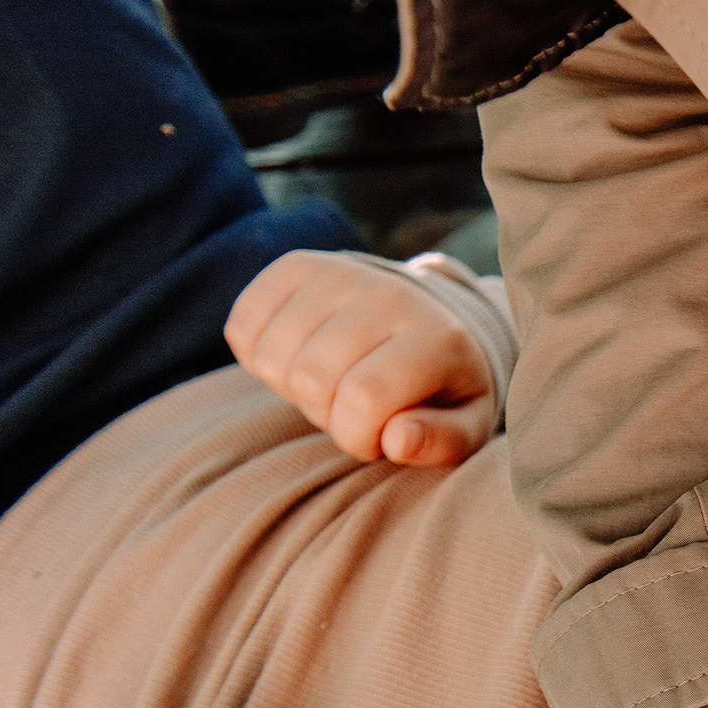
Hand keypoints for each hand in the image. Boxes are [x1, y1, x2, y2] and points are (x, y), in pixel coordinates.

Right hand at [225, 250, 496, 466]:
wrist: (430, 319)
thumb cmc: (442, 389)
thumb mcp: (465, 426)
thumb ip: (441, 442)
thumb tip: (398, 440)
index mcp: (437, 337)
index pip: (364, 399)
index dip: (358, 437)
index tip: (379, 438)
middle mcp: (387, 293)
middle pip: (312, 379)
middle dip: (326, 415)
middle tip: (354, 409)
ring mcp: (339, 272)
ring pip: (272, 358)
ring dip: (293, 389)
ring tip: (333, 383)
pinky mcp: (297, 265)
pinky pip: (242, 329)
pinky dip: (261, 360)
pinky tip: (301, 358)